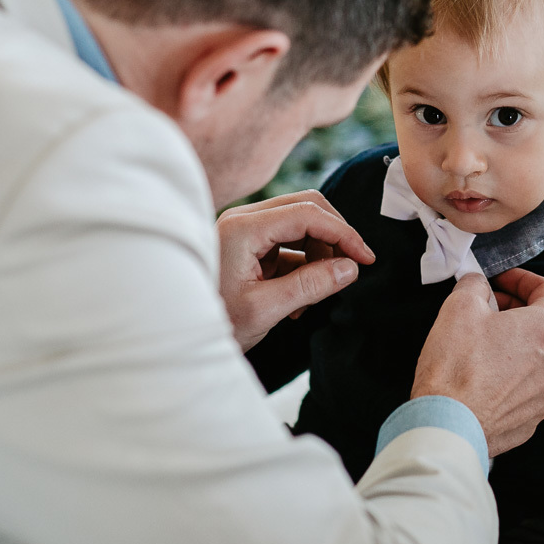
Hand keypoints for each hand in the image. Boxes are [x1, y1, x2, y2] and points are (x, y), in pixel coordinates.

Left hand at [217, 190, 374, 350]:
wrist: (178, 334)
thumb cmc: (213, 324)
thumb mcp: (264, 310)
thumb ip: (310, 286)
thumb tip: (350, 268)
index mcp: (243, 228)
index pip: (307, 214)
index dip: (342, 233)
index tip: (365, 259)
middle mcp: (243, 221)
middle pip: (306, 208)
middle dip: (334, 237)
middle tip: (352, 267)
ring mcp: (245, 231)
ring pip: (300, 225)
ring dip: (319, 254)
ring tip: (315, 295)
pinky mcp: (249, 247)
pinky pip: (289, 244)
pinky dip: (304, 266)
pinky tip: (299, 300)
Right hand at [411, 269, 543, 456]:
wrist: (446, 425)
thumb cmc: (454, 367)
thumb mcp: (459, 307)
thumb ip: (475, 285)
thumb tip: (478, 284)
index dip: (523, 279)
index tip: (502, 280)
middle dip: (521, 310)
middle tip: (492, 307)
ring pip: (541, 358)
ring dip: (519, 343)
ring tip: (486, 341)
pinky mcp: (531, 419)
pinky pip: (529, 388)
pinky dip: (514, 375)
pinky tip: (486, 375)